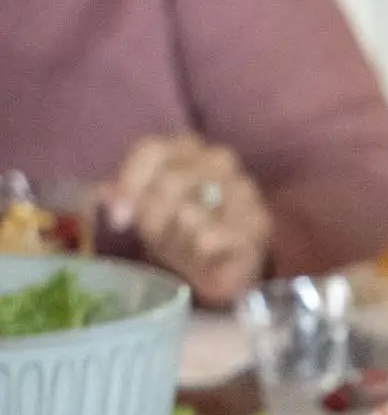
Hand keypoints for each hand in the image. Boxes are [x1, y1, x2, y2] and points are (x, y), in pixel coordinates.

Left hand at [101, 134, 271, 307]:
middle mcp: (219, 160)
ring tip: (179, 245)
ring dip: (176, 236)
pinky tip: (201, 254)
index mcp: (187, 149)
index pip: (153, 149)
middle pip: (172, 180)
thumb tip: (102, 191)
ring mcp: (244, 190)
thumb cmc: (178, 229)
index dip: (130, 181)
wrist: (221, 265)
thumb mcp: (144, 210)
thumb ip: (124, 195)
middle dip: (152, 214)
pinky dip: (198, 250)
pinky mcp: (258, 223)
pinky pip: (212, 235)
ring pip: (191, 211)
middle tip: (148, 236)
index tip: (117, 216)